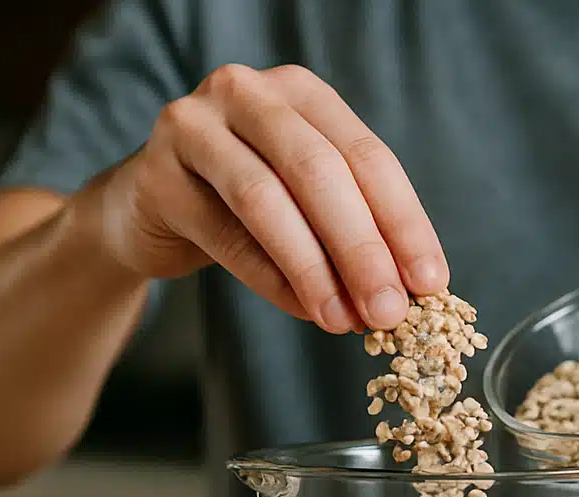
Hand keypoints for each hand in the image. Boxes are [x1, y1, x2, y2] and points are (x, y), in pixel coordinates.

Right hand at [81, 63, 447, 332]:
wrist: (147, 209)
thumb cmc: (242, 204)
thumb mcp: (306, 202)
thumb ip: (355, 232)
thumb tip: (407, 296)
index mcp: (302, 92)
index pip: (368, 156)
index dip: (404, 223)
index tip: (431, 284)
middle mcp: (247, 93)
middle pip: (318, 171)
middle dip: (362, 248)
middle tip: (391, 311)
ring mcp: (194, 126)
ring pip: (266, 200)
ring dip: (314, 269)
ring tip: (345, 321)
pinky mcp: (156, 174)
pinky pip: (224, 234)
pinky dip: (270, 279)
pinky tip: (304, 310)